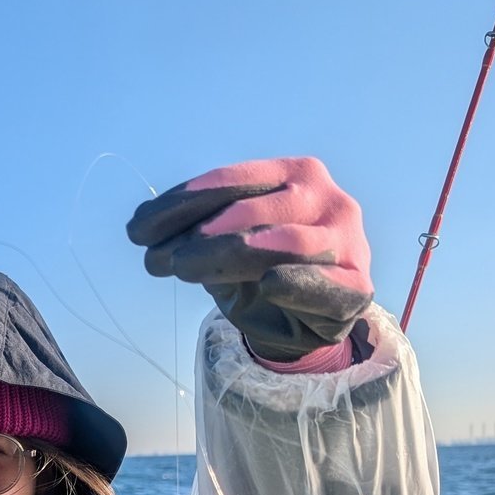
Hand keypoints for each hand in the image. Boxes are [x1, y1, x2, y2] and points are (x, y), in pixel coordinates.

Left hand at [126, 157, 372, 361]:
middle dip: (200, 232)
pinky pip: (327, 282)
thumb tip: (141, 226)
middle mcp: (326, 198)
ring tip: (185, 270)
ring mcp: (346, 239)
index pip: (233, 180)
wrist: (306, 321)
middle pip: (256, 208)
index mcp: (294, 174)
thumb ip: (194, 231)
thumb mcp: (223, 246)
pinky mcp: (357, 285)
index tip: (137, 229)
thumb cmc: (261, 273)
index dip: (182, 203)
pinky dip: (297, 281)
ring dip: (231, 254)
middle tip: (158, 259)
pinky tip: (268, 285)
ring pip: (287, 240)